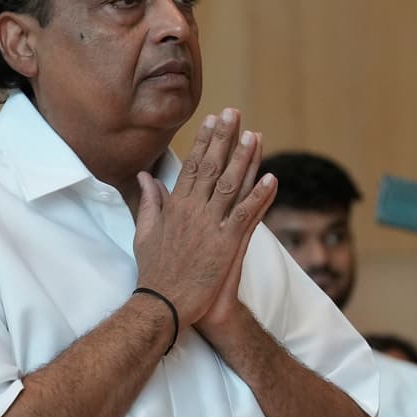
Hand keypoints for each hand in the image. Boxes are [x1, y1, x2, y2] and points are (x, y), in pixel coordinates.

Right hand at [133, 108, 277, 327]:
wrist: (163, 303)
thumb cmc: (154, 270)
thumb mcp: (144, 232)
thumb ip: (148, 202)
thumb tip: (145, 177)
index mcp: (174, 207)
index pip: (192, 166)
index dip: (204, 141)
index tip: (212, 120)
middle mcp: (193, 211)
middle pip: (212, 168)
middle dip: (224, 138)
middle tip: (234, 113)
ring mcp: (210, 227)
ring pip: (231, 186)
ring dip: (245, 159)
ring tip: (256, 136)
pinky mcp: (226, 245)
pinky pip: (246, 216)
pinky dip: (260, 197)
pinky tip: (271, 179)